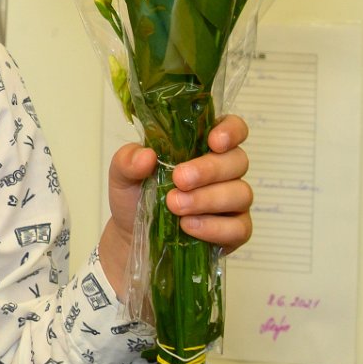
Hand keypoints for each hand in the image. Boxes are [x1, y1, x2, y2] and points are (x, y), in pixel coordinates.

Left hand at [100, 114, 252, 298]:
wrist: (131, 235)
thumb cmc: (135, 195)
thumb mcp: (122, 174)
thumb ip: (128, 160)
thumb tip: (146, 155)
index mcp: (202, 147)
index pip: (233, 128)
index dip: (231, 131)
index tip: (214, 141)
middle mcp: (224, 171)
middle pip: (237, 161)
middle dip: (208, 170)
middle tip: (179, 179)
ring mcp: (233, 201)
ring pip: (241, 193)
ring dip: (207, 199)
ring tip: (175, 205)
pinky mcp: (235, 230)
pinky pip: (239, 227)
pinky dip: (214, 227)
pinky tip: (189, 226)